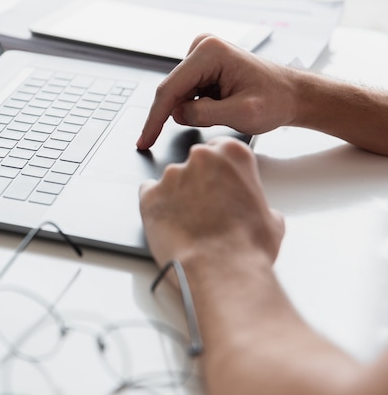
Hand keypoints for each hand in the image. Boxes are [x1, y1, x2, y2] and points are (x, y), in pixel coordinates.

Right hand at [136, 34, 298, 149]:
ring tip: (226, 110)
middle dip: (184, 113)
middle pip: (172, 92)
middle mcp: (202, 47)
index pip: (170, 90)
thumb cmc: (276, 100)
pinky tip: (222, 106)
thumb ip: (205, 114)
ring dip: (194, 111)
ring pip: (179, 95)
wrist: (292, 94)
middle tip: (215, 121)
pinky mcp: (202, 65)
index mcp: (210, 53)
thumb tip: (177, 114)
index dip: (154, 119)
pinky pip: (187, 94)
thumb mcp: (242, 114)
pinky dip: (198, 107)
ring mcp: (201, 54)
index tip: (144, 140)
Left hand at [139, 137, 284, 268]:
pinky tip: (167, 222)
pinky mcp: (149, 195)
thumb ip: (255, 202)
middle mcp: (200, 158)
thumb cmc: (247, 248)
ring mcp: (172, 175)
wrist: (221, 271)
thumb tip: (254, 211)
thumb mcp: (271, 219)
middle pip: (194, 163)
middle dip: (198, 182)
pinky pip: (148, 193)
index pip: (219, 148)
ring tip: (188, 224)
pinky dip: (156, 205)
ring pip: (171, 180)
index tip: (218, 181)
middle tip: (205, 208)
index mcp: (232, 155)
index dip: (219, 170)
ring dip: (177, 196)